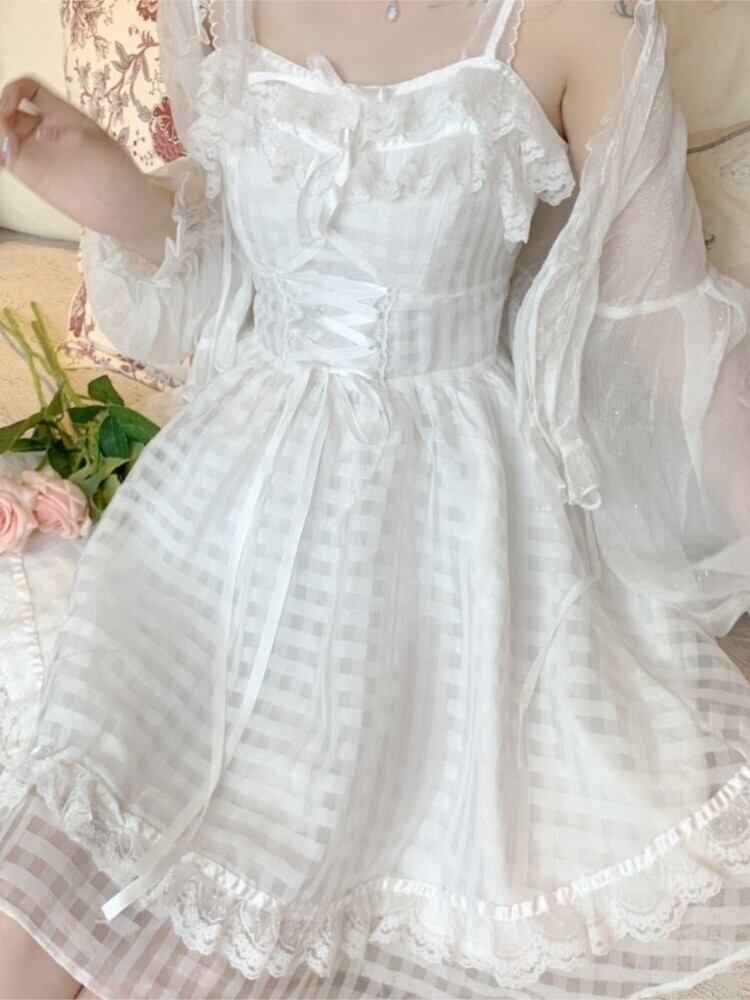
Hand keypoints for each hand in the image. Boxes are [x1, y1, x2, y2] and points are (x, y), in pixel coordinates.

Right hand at [0, 75, 165, 240]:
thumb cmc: (118, 173)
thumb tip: (41, 131)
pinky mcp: (31, 174)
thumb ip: (69, 134)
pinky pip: (4, 157)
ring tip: (4, 151)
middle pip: (7, 108)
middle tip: (4, 136)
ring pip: (2, 132)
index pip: (27, 89)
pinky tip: (1, 159)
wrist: (123, 208)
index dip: (13, 91)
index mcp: (62, 113)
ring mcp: (36, 151)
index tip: (10, 109)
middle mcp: (44, 128)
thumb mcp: (99, 146)